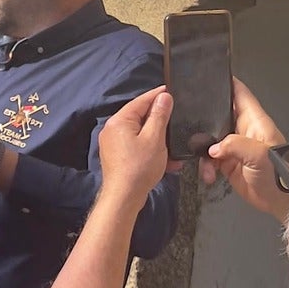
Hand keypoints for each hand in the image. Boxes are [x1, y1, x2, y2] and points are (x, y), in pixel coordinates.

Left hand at [98, 88, 174, 204]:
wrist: (124, 197)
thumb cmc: (139, 168)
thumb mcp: (155, 138)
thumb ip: (159, 116)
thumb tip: (163, 97)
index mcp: (120, 121)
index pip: (141, 101)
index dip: (157, 95)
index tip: (170, 90)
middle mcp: (113, 130)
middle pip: (140, 117)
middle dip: (160, 120)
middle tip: (176, 117)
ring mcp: (113, 144)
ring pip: (141, 134)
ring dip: (159, 138)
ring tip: (174, 142)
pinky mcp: (118, 157)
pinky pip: (137, 147)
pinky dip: (152, 150)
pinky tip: (167, 160)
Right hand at [202, 77, 287, 219]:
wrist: (281, 202)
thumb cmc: (278, 174)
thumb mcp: (259, 154)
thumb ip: (234, 145)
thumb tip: (213, 149)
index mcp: (254, 120)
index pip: (239, 93)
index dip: (225, 82)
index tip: (207, 74)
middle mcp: (243, 129)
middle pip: (219, 113)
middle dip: (204, 115)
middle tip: (186, 116)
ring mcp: (235, 146)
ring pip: (210, 138)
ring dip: (203, 149)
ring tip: (204, 161)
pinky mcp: (229, 163)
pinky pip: (210, 158)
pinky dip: (206, 166)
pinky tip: (209, 175)